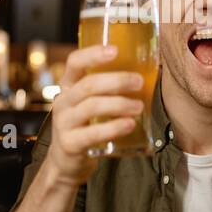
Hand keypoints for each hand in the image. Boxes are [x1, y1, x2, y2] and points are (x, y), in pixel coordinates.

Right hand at [44, 45, 145, 186]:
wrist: (67, 161)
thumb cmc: (86, 125)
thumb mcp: (90, 102)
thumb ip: (109, 88)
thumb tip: (150, 71)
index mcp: (68, 85)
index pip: (75, 62)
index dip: (93, 54)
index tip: (115, 50)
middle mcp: (62, 101)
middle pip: (88, 84)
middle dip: (117, 81)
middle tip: (139, 82)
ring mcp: (64, 123)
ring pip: (92, 106)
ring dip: (120, 104)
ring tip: (139, 107)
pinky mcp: (70, 144)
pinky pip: (93, 134)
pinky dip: (114, 128)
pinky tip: (130, 124)